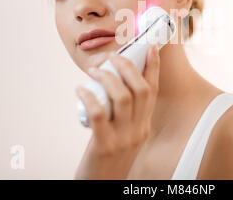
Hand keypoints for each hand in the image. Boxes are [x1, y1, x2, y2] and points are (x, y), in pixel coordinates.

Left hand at [74, 45, 159, 178]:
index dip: (153, 67)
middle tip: (113, 56)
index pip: (153, 91)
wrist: (102, 186)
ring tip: (94, 70)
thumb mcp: (125, 134)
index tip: (148, 47)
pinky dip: (90, 97)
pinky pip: (99, 115)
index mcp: (144, 125)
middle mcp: (139, 130)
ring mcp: (123, 138)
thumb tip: (112, 85)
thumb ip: (124, 115)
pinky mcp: (104, 146)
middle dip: (128, 67)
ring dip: (108, 78)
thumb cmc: (109, 156)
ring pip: (122, 98)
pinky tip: (80, 90)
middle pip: (141, 90)